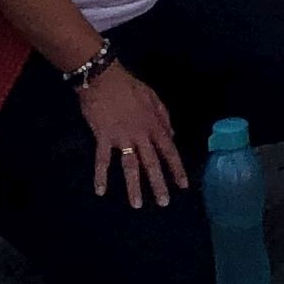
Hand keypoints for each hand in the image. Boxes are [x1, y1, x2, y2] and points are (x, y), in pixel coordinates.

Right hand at [78, 62, 186, 208]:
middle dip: (158, 184)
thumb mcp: (153, 97)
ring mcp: (122, 137)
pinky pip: (102, 160)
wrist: (104, 78)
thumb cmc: (129, 86)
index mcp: (154, 125)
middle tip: (163, 203)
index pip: (169, 150)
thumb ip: (164, 117)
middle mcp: (141, 135)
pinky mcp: (103, 137)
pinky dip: (100, 176)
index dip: (177, 168)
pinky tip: (100, 191)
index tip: (183, 185)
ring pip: (130, 166)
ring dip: (133, 186)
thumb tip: (171, 135)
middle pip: (152, 163)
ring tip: (136, 205)